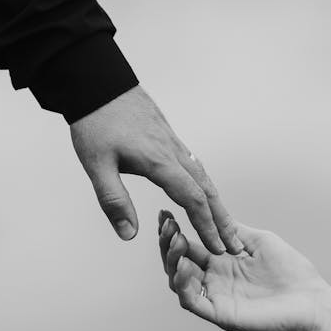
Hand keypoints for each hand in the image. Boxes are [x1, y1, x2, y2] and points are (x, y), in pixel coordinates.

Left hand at [70, 85, 242, 254]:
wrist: (97, 83)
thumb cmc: (95, 123)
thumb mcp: (97, 165)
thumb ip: (113, 200)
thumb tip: (129, 235)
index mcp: (159, 162)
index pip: (192, 199)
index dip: (206, 226)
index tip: (218, 247)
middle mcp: (173, 152)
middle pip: (207, 190)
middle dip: (222, 219)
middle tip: (235, 244)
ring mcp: (172, 142)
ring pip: (203, 176)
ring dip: (216, 203)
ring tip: (226, 223)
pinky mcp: (167, 136)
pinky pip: (194, 164)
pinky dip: (205, 184)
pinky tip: (204, 189)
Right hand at [158, 210, 330, 330]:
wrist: (311, 299)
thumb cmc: (291, 271)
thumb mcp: (258, 240)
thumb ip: (231, 229)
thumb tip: (209, 210)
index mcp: (222, 261)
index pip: (189, 245)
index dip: (174, 230)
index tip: (166, 213)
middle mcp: (214, 279)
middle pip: (178, 262)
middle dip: (168, 242)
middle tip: (166, 225)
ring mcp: (215, 296)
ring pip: (178, 281)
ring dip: (172, 260)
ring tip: (175, 241)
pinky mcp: (219, 314)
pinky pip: (191, 301)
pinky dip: (182, 284)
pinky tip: (184, 266)